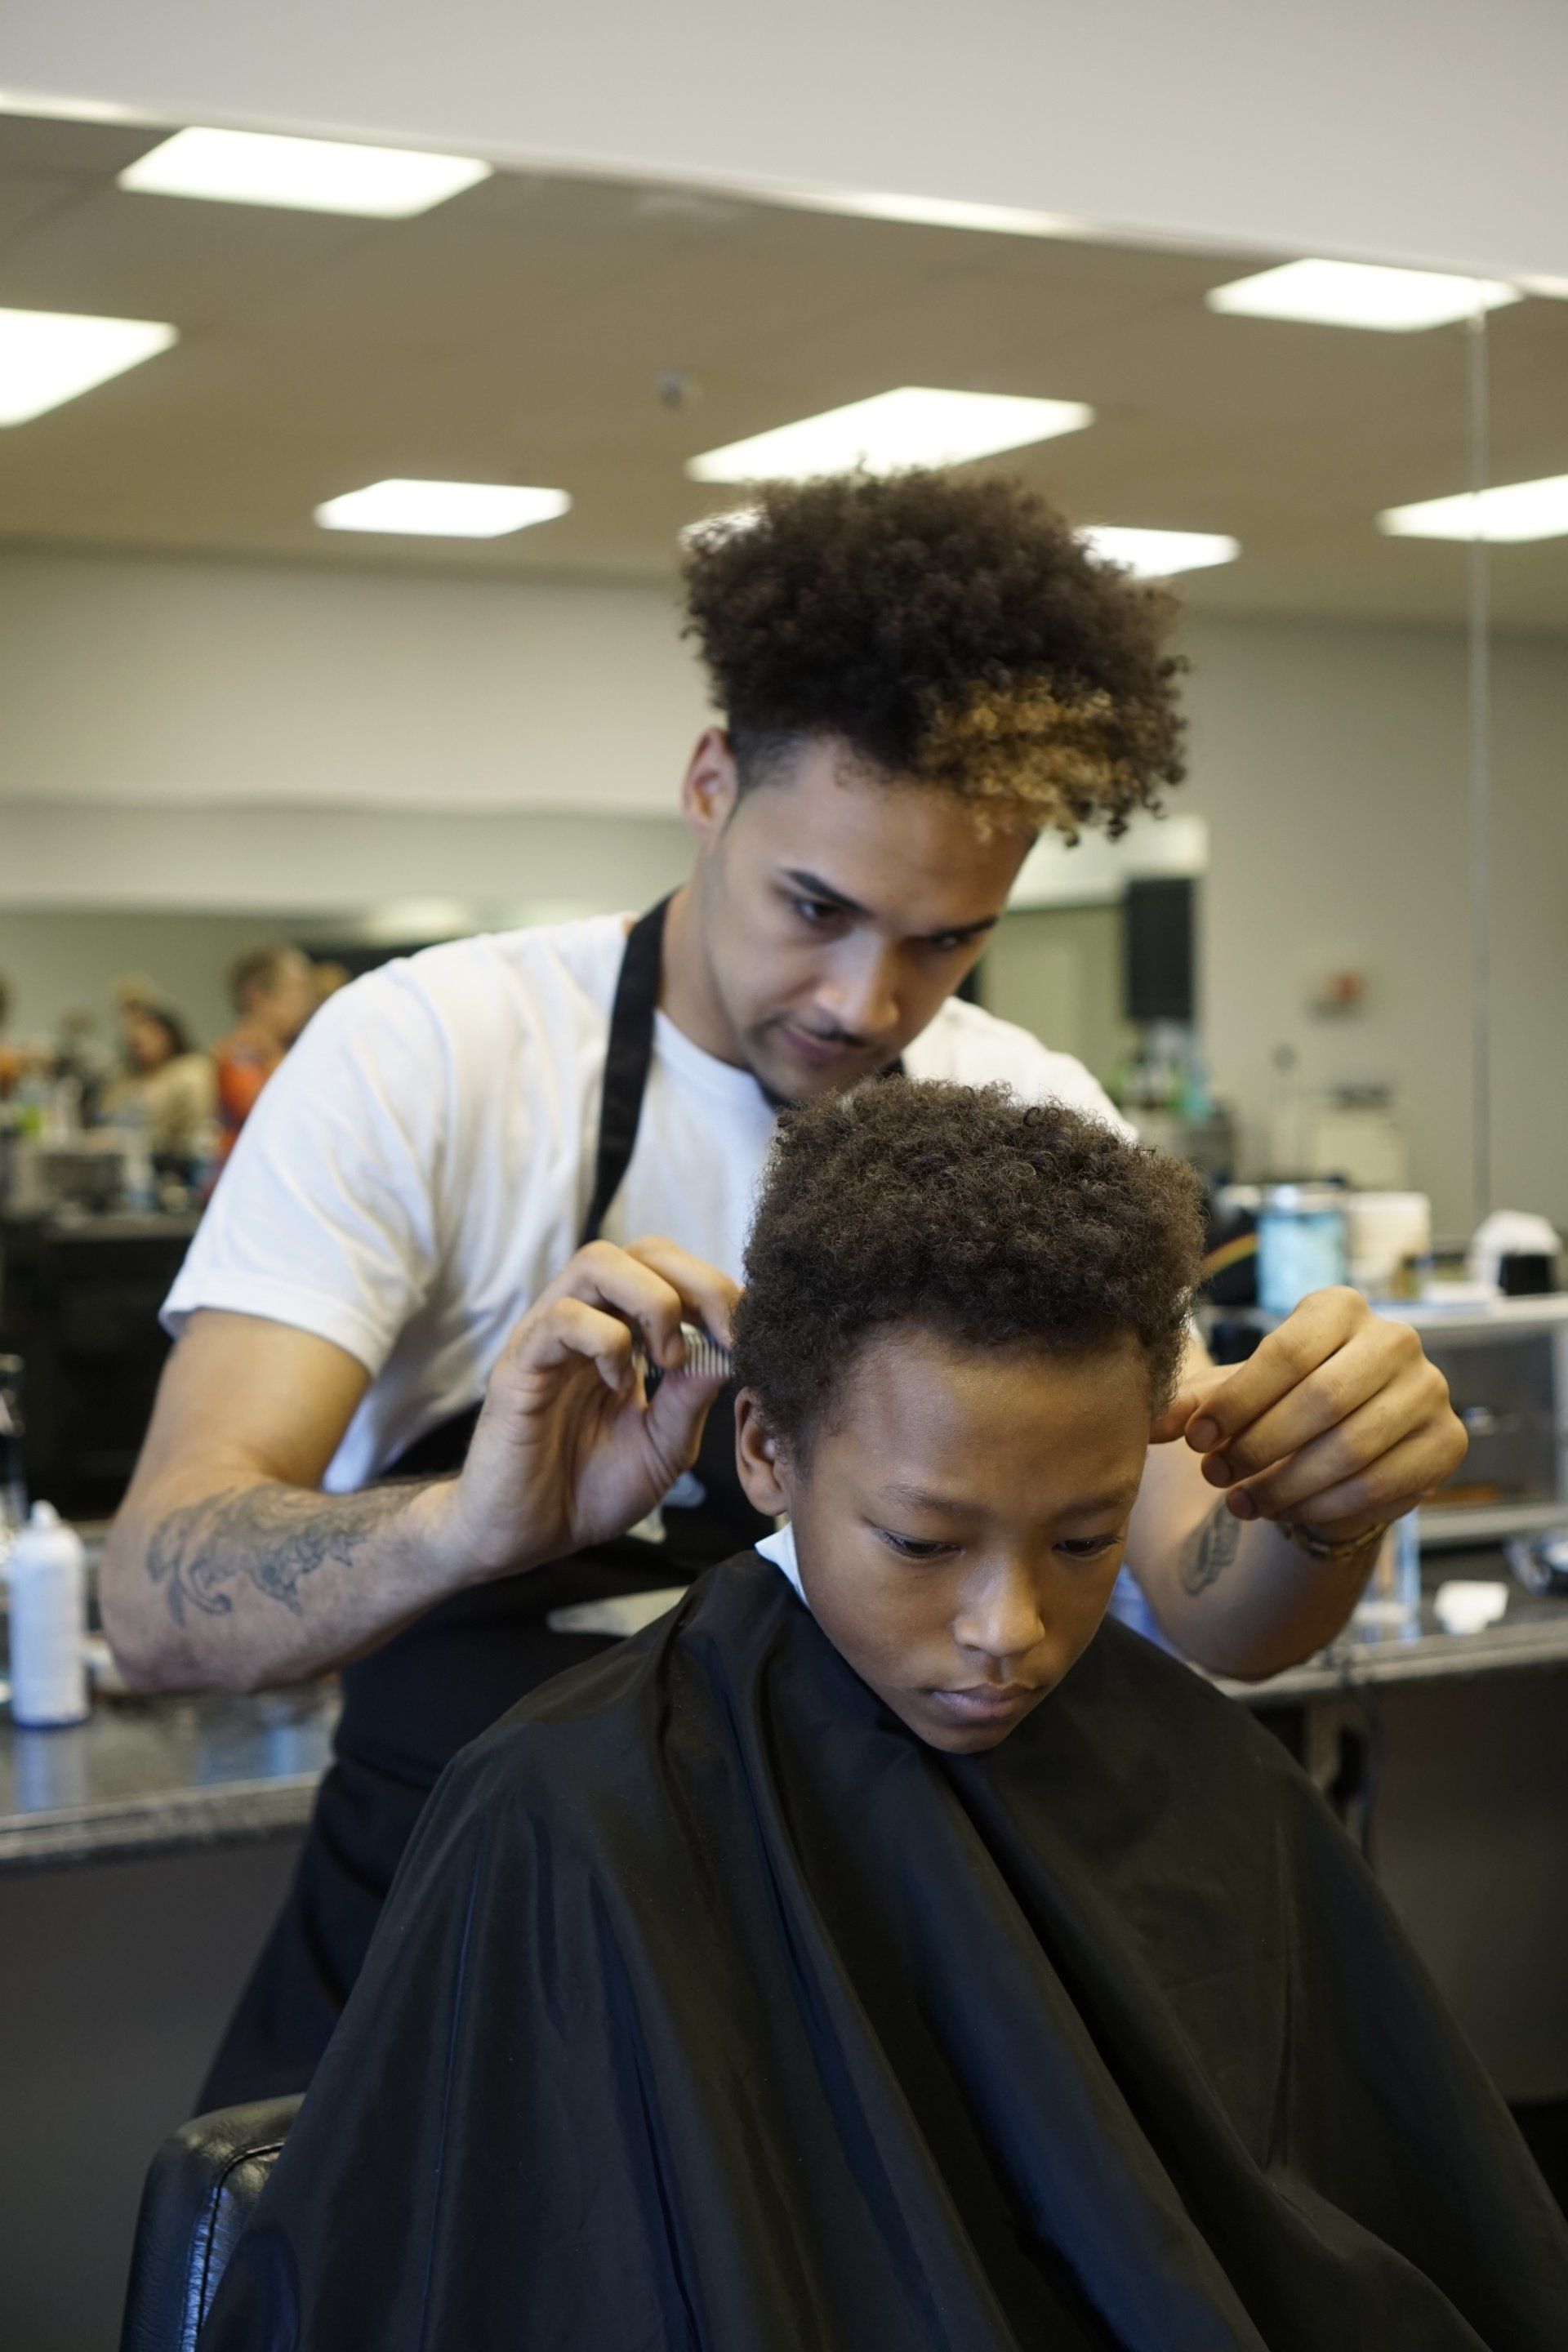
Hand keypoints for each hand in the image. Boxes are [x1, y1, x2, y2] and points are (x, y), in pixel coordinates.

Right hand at [437, 1237, 737, 1577]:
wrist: (528, 1537)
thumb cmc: (588, 1490)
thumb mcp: (664, 1444)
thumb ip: (692, 1396)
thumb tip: (731, 1350)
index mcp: (622, 1333)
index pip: (670, 1270)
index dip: (715, 1289)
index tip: (746, 1334)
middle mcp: (585, 1321)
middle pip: (642, 1250)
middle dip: (697, 1282)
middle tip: (723, 1335)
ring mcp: (549, 1336)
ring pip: (598, 1263)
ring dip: (652, 1301)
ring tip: (669, 1359)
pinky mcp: (520, 1363)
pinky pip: (561, 1318)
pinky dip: (605, 1341)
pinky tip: (618, 1384)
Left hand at [1154, 1288, 1465, 1536]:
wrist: (1341, 1444)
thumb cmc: (1278, 1405)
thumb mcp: (1234, 1394)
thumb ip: (1193, 1403)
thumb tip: (1152, 1426)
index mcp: (1339, 1307)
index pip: (1285, 1351)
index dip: (1235, 1401)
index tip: (1195, 1438)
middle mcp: (1395, 1339)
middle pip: (1321, 1400)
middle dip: (1259, 1446)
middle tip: (1215, 1476)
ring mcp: (1429, 1390)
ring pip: (1350, 1449)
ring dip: (1285, 1485)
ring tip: (1239, 1502)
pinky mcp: (1445, 1443)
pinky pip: (1380, 1485)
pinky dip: (1323, 1506)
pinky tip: (1284, 1513)